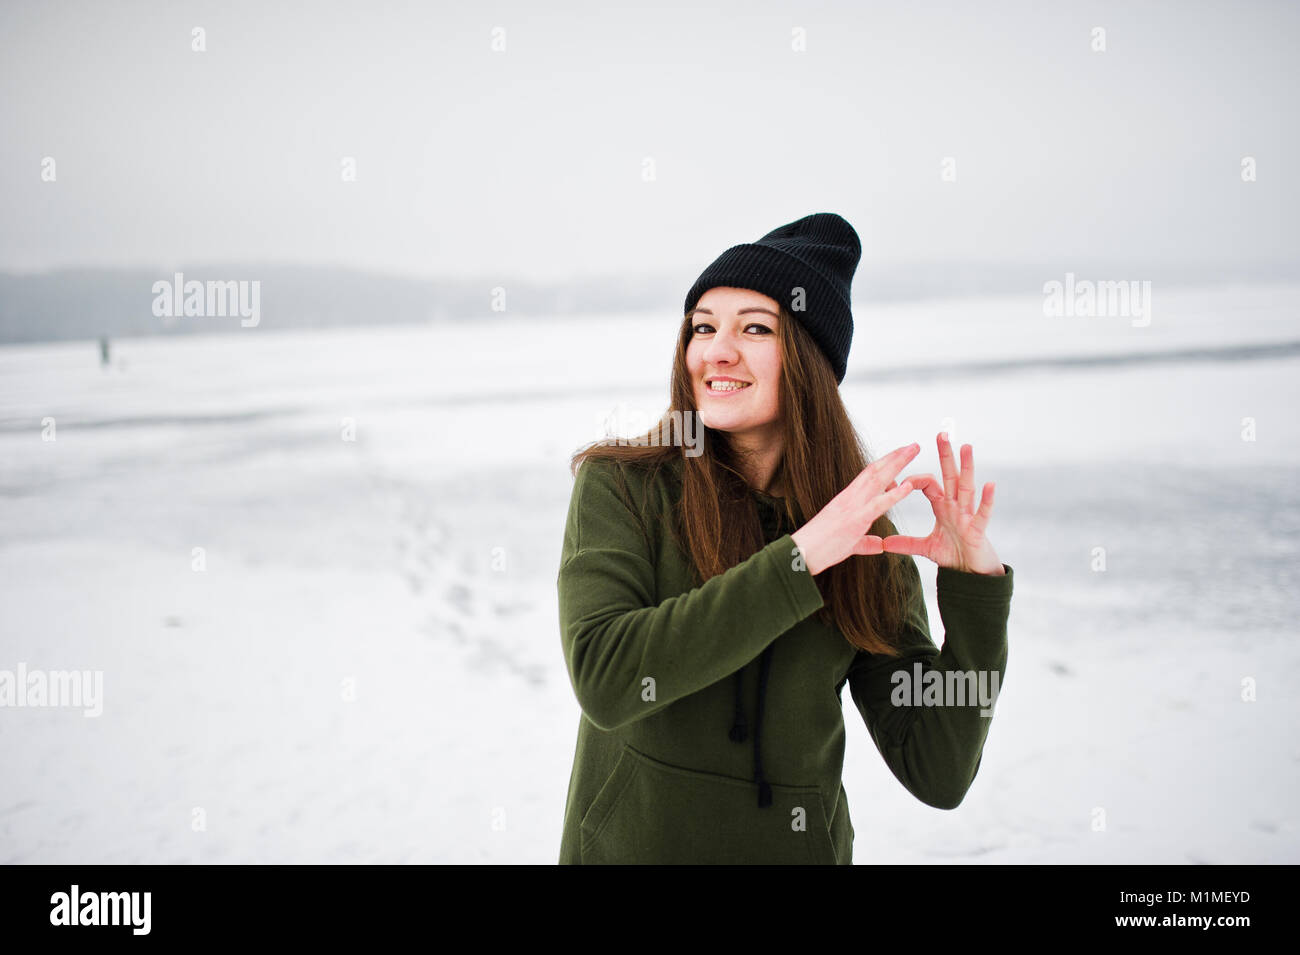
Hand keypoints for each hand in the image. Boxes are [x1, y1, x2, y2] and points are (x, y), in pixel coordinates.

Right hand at [790, 442, 919, 575]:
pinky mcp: (856, 520)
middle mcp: (850, 498)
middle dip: (895, 457)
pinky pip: (878, 504)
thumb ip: (866, 542)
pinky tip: (908, 486)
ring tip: (913, 451)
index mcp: (846, 500)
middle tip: (912, 445)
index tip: (899, 454)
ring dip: (898, 464)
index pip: (868, 475)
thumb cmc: (819, 548)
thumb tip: (878, 545)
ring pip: (878, 479)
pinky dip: (895, 495)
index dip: (884, 463)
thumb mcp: (849, 544)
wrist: (802, 553)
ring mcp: (853, 507)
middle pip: (875, 470)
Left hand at [882, 432, 1002, 574]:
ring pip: (967, 488)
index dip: (916, 480)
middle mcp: (956, 506)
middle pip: (950, 476)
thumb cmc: (954, 555)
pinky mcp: (978, 529)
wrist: (971, 574)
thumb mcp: (927, 548)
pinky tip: (989, 484)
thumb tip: (885, 543)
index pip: (929, 485)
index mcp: (943, 507)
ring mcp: (968, 516)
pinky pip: (982, 513)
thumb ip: (907, 544)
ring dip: (967, 468)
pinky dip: (986, 500)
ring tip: (966, 447)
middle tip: (942, 434)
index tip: (902, 480)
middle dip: (946, 456)